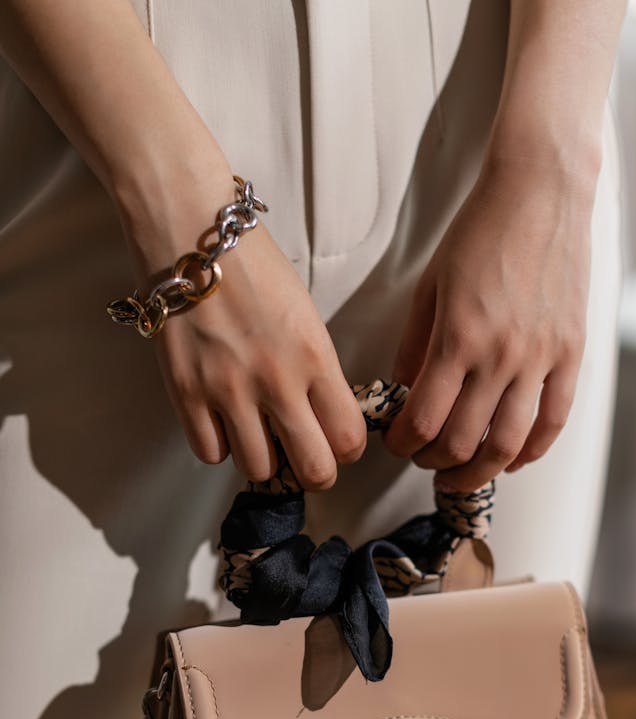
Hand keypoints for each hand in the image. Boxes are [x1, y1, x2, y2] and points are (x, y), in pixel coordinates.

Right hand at [118, 163, 365, 489]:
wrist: (190, 232)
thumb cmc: (254, 267)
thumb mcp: (306, 316)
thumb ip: (318, 370)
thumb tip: (323, 417)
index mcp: (315, 357)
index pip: (350, 439)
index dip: (347, 448)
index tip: (336, 439)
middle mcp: (276, 381)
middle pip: (315, 469)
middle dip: (315, 469)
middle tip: (304, 453)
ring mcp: (227, 390)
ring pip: (260, 470)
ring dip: (264, 458)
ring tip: (258, 432)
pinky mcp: (185, 393)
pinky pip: (210, 453)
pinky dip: (220, 444)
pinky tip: (222, 419)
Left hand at [383, 156, 595, 491]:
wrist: (539, 193)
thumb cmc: (477, 233)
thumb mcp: (429, 287)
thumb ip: (414, 346)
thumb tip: (402, 393)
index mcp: (456, 339)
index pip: (423, 421)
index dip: (403, 444)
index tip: (396, 443)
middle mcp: (499, 356)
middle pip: (462, 443)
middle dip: (433, 462)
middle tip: (423, 459)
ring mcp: (539, 358)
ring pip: (508, 443)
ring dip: (478, 471)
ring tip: (460, 474)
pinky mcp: (570, 353)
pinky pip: (553, 420)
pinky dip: (530, 451)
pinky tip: (511, 460)